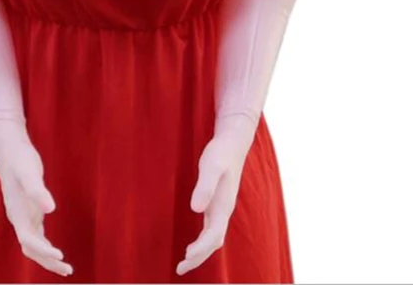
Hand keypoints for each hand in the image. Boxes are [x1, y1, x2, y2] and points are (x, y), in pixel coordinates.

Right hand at [0, 120, 73, 277]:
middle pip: (31, 249)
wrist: (10, 150)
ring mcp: (23, 216)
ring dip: (47, 257)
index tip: (60, 256)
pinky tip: (55, 250)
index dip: (43, 251)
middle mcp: (18, 219)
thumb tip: (51, 209)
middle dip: (47, 262)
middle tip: (68, 270)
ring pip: (33, 244)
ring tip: (65, 267)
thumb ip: (37, 190)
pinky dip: (45, 245)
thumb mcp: (29, 173)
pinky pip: (36, 235)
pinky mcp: (29, 210)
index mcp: (16, 214)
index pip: (28, 241)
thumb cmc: (20, 160)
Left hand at [176, 123, 253, 276]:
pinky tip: (194, 244)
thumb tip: (196, 209)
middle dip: (199, 257)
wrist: (232, 142)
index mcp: (224, 206)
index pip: (213, 235)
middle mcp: (224, 211)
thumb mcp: (211, 166)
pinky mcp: (218, 203)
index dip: (200, 249)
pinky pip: (212, 230)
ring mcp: (222, 208)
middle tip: (180, 269)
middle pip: (214, 242)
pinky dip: (203, 241)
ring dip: (201, 252)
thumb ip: (205, 186)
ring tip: (185, 262)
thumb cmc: (220, 153)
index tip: (186, 257)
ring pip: (213, 238)